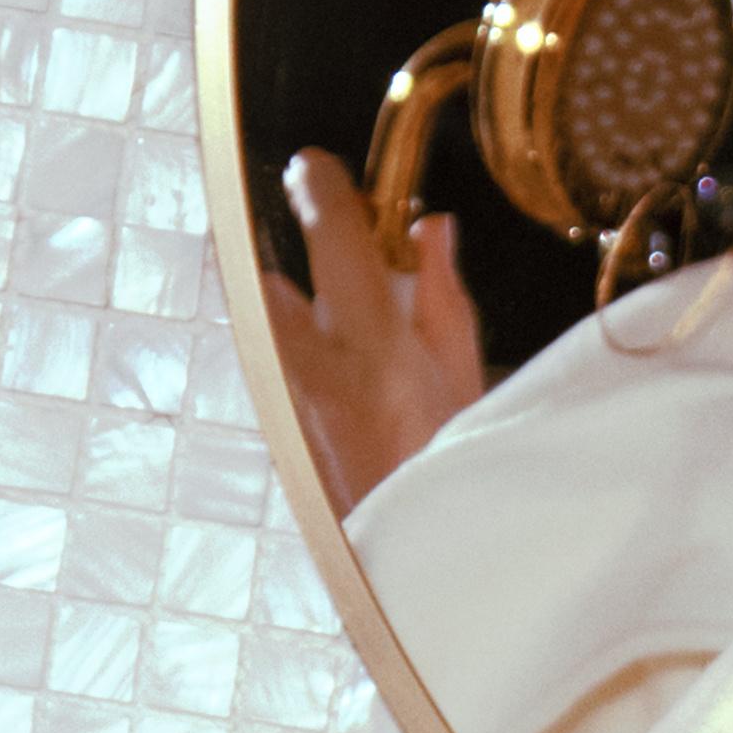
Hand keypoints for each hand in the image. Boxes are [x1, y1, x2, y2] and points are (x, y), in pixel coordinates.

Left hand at [267, 147, 482, 507]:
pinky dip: (293, 335)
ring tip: (333, 293)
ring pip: (261, 314)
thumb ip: (443, 297)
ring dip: (287, 291)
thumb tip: (429, 233)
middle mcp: (318, 364)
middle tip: (325, 224)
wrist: (420, 565)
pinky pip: (272, 354)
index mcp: (376, 343)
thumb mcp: (471, 379)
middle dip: (285, 244)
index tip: (316, 167)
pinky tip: (332, 347)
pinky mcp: (281, 419)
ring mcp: (290, 395)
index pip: (331, 234)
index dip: (320, 187)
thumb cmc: (457, 479)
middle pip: (265, 271)